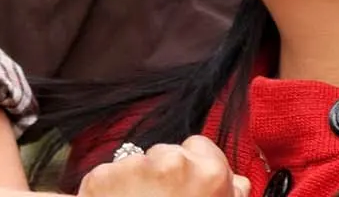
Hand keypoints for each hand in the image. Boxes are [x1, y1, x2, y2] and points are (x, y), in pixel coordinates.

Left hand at [76, 136, 248, 196]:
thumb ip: (230, 196)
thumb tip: (237, 182)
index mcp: (209, 174)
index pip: (199, 146)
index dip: (192, 168)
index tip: (186, 186)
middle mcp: (171, 163)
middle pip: (165, 153)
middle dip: (161, 174)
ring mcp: (132, 167)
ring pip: (134, 164)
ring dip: (134, 182)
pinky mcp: (100, 177)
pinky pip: (106, 175)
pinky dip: (109, 191)